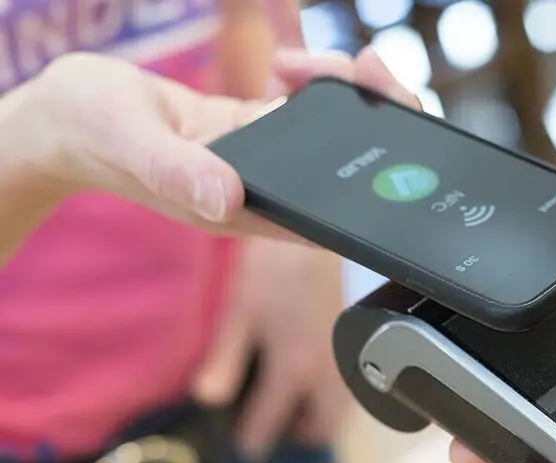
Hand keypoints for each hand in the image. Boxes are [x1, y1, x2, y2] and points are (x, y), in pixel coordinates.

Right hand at [18, 13, 418, 242]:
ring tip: (323, 60)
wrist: (64, 117)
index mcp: (245, 212)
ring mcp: (263, 158)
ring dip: (341, 90)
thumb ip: (178, 173)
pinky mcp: (254, 127)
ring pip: (330, 129)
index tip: (385, 131)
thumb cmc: (89, 134)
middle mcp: (264, 190)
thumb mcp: (134, 147)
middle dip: (374, 121)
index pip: (328, 212)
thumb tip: (227, 197)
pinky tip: (294, 52)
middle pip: (345, 168)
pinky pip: (300, 102)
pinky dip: (310, 73)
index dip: (372, 185)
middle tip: (368, 71)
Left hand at [192, 238, 348, 458]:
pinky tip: (311, 376)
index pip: (270, 425)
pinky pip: (350, 390)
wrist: (315, 239)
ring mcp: (347, 364)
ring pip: (340, 413)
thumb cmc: (272, 273)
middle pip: (320, 431)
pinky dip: (332, 396)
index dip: (251, 440)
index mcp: (292, 371)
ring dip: (317, 417)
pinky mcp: (357, 349)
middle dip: (297, 434)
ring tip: (290, 401)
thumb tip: (206, 400)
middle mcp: (326, 377)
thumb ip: (224, 362)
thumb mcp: (239, 315)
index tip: (241, 445)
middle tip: (272, 421)